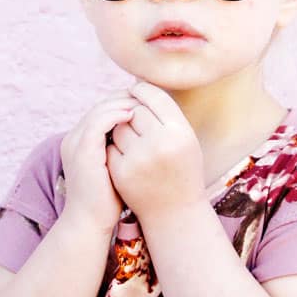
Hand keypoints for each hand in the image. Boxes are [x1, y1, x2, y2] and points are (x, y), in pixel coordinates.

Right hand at [60, 91, 136, 234]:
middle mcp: (74, 138)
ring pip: (99, 110)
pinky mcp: (81, 150)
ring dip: (122, 103)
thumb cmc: (108, 201)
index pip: (102, 111)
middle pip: (100, 106)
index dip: (123, 103)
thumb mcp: (116, 168)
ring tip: (143, 103)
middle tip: (146, 95)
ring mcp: (75, 143)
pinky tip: (133, 114)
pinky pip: (98, 122)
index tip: (146, 103)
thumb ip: (123, 150)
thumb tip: (147, 137)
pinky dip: (116, 114)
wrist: (90, 223)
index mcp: (81, 142)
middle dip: (124, 98)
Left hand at [105, 80, 205, 220]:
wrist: (175, 212)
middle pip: (135, 110)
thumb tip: (137, 83)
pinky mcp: (122, 172)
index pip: (156, 97)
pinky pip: (111, 145)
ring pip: (120, 126)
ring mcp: (139, 159)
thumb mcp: (185, 140)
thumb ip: (166, 114)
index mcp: (181, 132)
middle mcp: (161, 144)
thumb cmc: (182, 170)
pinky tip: (127, 157)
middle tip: (139, 122)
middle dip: (133, 112)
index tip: (137, 90)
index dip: (143, 91)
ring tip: (135, 141)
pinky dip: (115, 147)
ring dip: (122, 129)